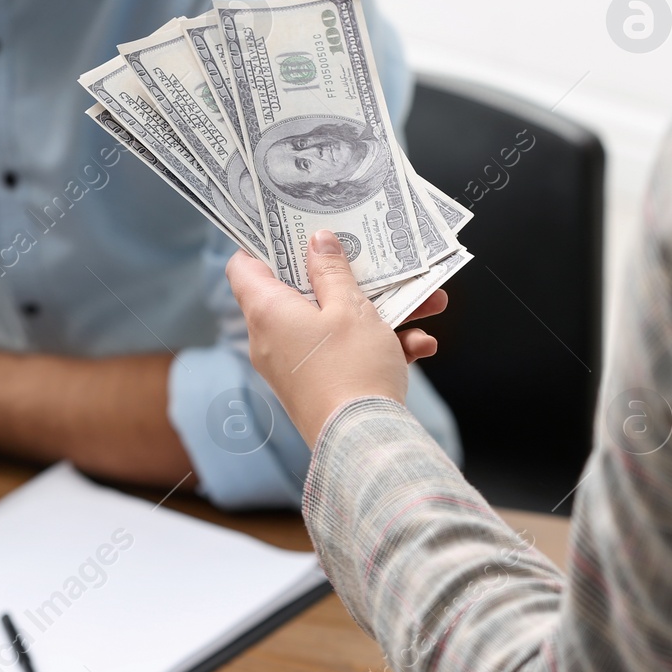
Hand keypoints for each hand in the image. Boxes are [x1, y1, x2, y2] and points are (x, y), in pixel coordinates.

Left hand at [226, 230, 445, 446]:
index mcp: (267, 311)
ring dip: (381, 312)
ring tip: (427, 303)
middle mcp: (273, 337)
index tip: (293, 227)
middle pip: (302, 292)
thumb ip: (332, 270)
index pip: (244, 266)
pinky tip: (420, 346)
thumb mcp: (349, 307)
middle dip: (348, 277)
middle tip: (374, 260)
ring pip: (335, 324)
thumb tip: (316, 242)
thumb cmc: (351, 369)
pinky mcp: (319, 386)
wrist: (364, 443)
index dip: (266, 243)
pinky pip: (346, 354)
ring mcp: (295, 364)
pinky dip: (381, 346)